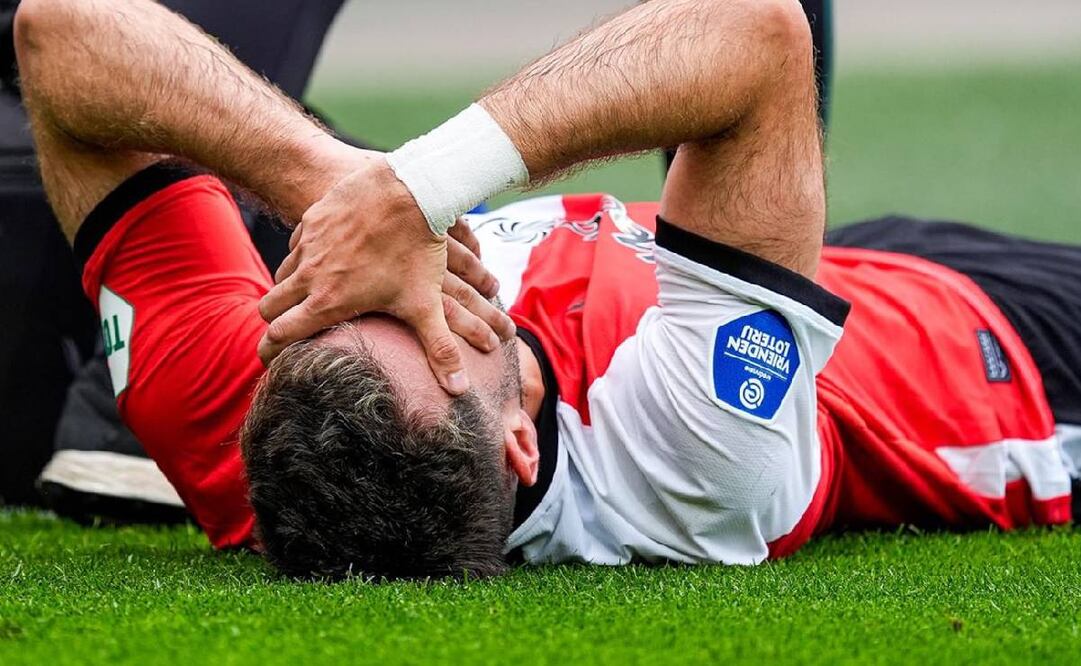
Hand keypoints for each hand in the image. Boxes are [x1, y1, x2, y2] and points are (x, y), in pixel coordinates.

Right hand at [257, 155, 512, 394]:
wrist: (409, 190)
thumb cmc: (417, 250)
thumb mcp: (426, 304)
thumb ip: (440, 349)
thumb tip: (458, 390)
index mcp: (328, 302)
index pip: (280, 336)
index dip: (270, 353)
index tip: (269, 362)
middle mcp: (308, 275)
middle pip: (270, 308)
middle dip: (275, 322)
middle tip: (284, 331)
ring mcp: (307, 244)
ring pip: (281, 275)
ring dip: (289, 289)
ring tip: (305, 297)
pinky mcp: (312, 219)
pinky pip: (296, 244)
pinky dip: (302, 257)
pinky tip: (321, 260)